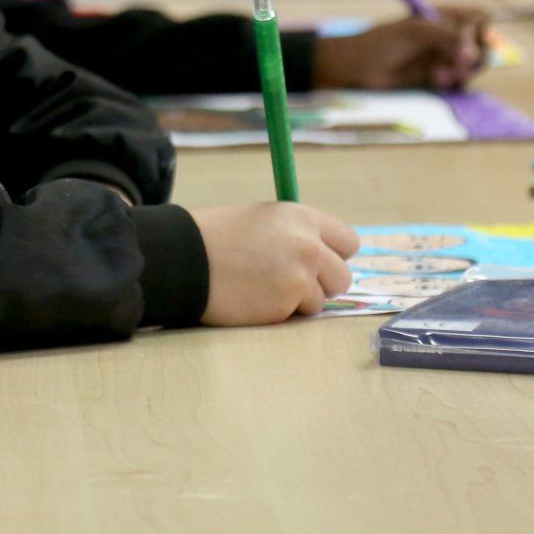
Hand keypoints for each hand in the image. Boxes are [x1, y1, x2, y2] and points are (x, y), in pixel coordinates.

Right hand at [189, 202, 358, 324]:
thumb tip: (324, 257)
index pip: (348, 243)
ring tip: (264, 288)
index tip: (318, 264)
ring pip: (320, 300)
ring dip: (299, 300)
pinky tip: (255, 298)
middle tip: (293, 283)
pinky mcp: (286, 304)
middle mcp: (309, 246)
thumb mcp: (265, 220)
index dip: (332, 256)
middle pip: (342, 277)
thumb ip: (297, 235)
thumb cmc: (218, 236)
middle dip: (322, 283)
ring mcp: (300, 277)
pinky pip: (296, 315)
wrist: (186, 258)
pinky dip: (280, 312)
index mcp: (303, 217)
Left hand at [311, 7, 491, 91]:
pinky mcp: (439, 78)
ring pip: (474, 66)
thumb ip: (447, 38)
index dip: (479, 29)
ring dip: (460, 72)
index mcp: (445, 16)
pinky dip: (453, 84)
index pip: (481, 18)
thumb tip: (472, 54)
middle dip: (473, 56)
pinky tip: (435, 82)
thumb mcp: (415, 32)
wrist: (358, 68)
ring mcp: (445, 57)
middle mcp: (450, 36)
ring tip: (438, 75)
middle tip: (454, 64)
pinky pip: (460, 83)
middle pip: (484, 45)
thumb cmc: (382, 42)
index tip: (464, 38)